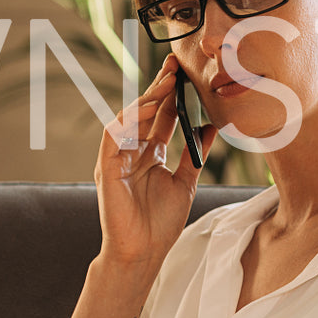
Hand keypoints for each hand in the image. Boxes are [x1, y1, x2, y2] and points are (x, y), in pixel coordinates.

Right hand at [93, 55, 215, 280]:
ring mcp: (117, 157)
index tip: (186, 72)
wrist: (143, 253)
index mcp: (150, 154)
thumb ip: (195, 154)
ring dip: (147, 98)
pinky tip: (147, 108)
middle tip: (175, 64)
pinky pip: (114, 134)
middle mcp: (132, 151)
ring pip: (129, 118)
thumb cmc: (160, 224)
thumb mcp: (186, 182)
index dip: (172, 94)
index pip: (161, 116)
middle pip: (145, 111)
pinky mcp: (106, 166)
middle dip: (159, 86)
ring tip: (166, 82)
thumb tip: (211, 126)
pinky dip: (130, 119)